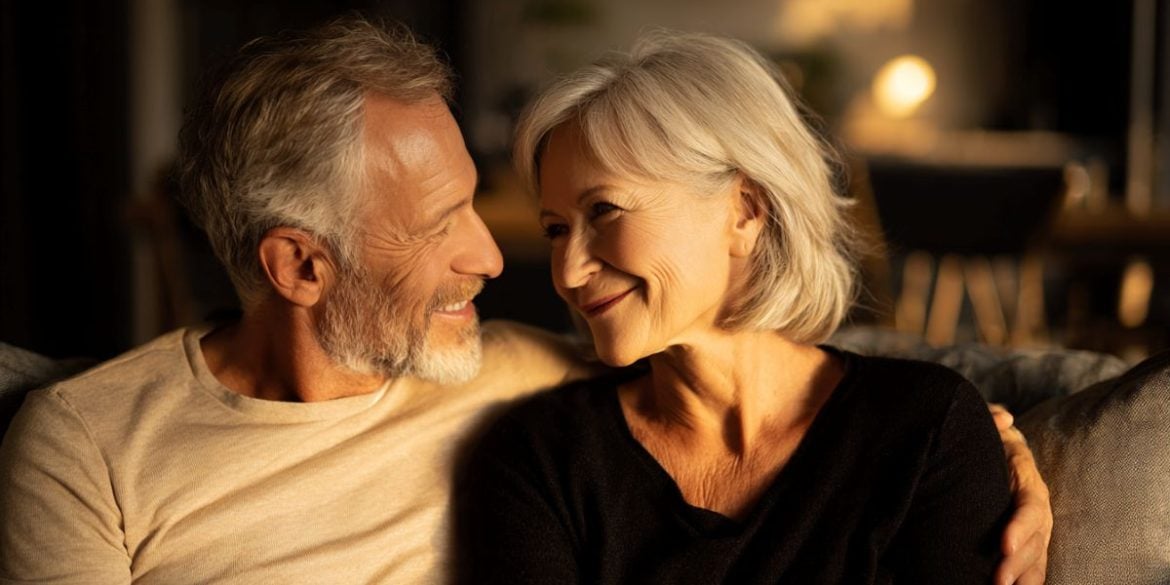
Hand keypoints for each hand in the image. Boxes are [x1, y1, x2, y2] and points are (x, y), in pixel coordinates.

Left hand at [988, 404, 1051, 584]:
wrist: (988, 452)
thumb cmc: (986, 440)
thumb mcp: (988, 425)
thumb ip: (992, 419)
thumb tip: (1003, 417)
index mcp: (1028, 480)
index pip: (1030, 507)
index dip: (1020, 527)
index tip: (1003, 545)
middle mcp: (1037, 508)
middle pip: (1034, 541)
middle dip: (1017, 564)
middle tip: (997, 581)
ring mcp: (1034, 527)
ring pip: (1035, 558)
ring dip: (1021, 577)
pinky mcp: (1026, 541)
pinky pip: (1032, 566)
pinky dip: (1025, 581)